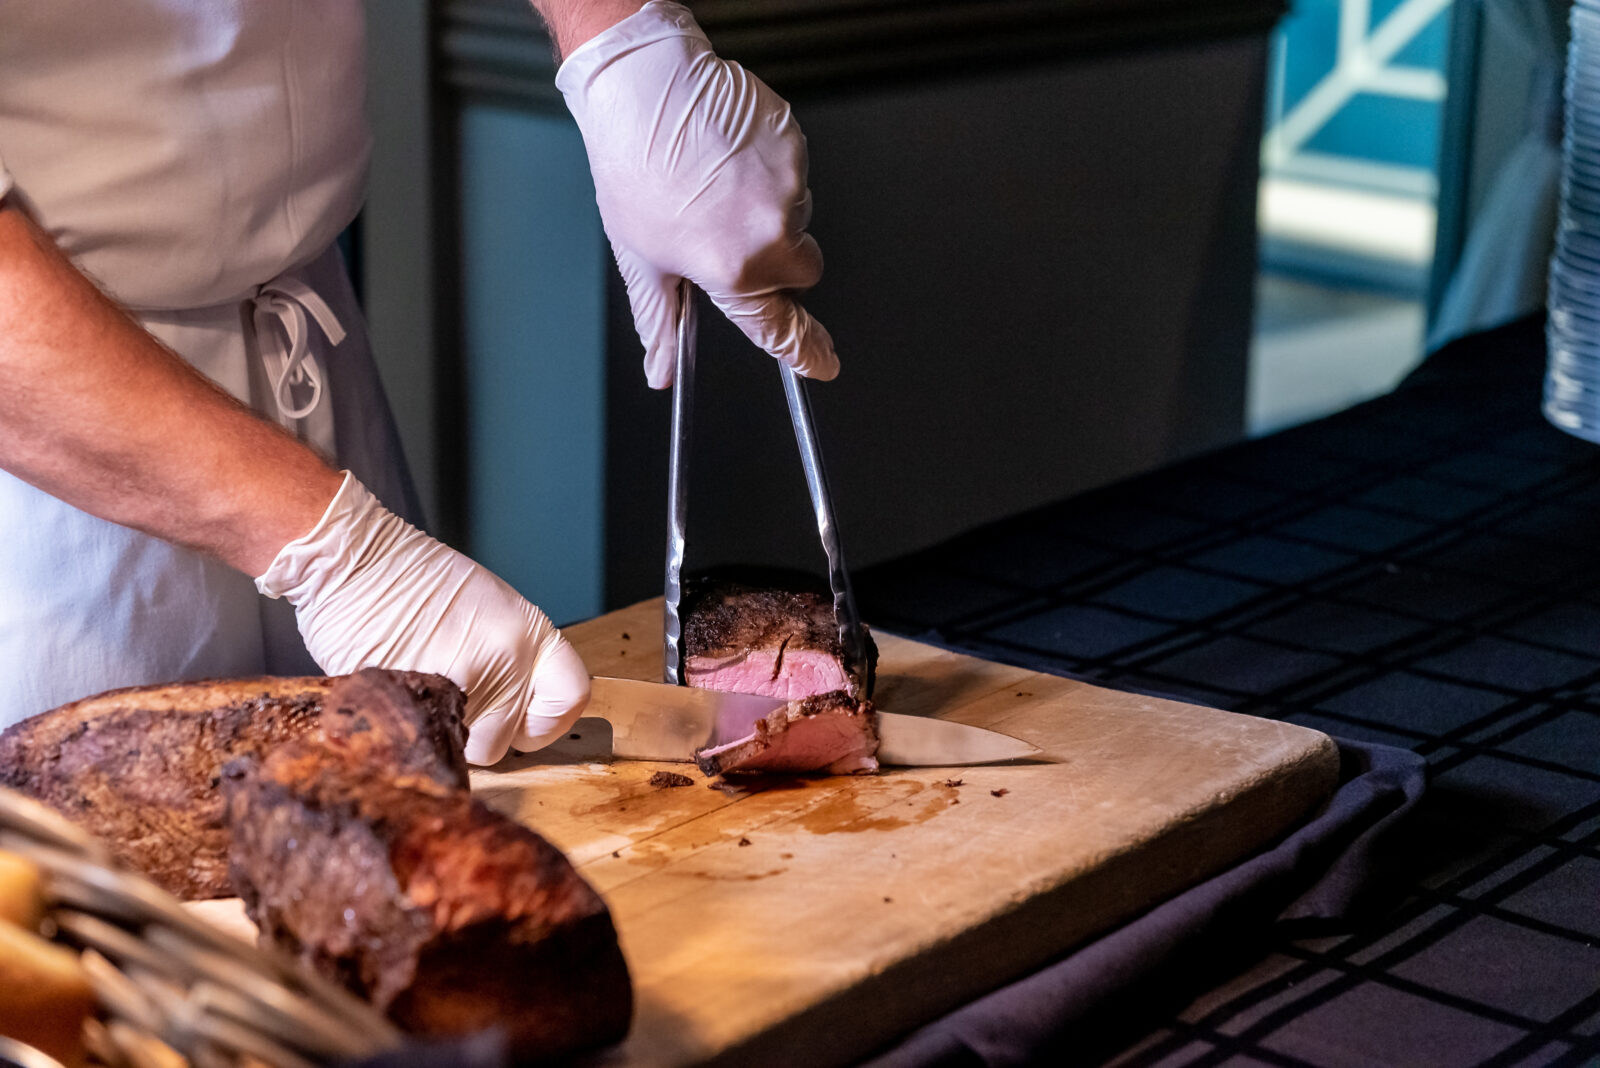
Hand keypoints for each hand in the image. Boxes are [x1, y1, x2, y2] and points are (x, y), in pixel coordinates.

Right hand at [255, 473, 590, 764]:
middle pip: (509, 739)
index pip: (570, 697)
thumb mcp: (485, 604)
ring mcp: (463, 683)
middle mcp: (506, 659)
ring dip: (445, 737)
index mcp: (527, 631)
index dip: (549, 720)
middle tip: (456, 704)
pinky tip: (398, 695)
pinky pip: (424, 741)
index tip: (527, 720)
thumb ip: (510, 654)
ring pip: (465, 750)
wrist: (350, 558)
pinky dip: (411, 730)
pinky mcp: (418, 700)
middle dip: (482, 734)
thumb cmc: (408, 576)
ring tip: (423, 695)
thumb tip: (516, 698)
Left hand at [556, 0, 838, 388]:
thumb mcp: (642, 258)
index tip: (824, 363)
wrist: (640, 88)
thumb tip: (660, 371)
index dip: (806, 349)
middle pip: (803, 268)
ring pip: (798, 216)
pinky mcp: (795, 145)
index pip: (781, 327)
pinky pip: (796, 172)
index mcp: (733, 270)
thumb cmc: (633, 169)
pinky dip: (769, 168)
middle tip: (728, 233)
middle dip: (776, 259)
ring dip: (768, 208)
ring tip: (717, 182)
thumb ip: (660, 321)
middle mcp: (769, 233)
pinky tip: (730, 154)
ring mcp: (788, 186)